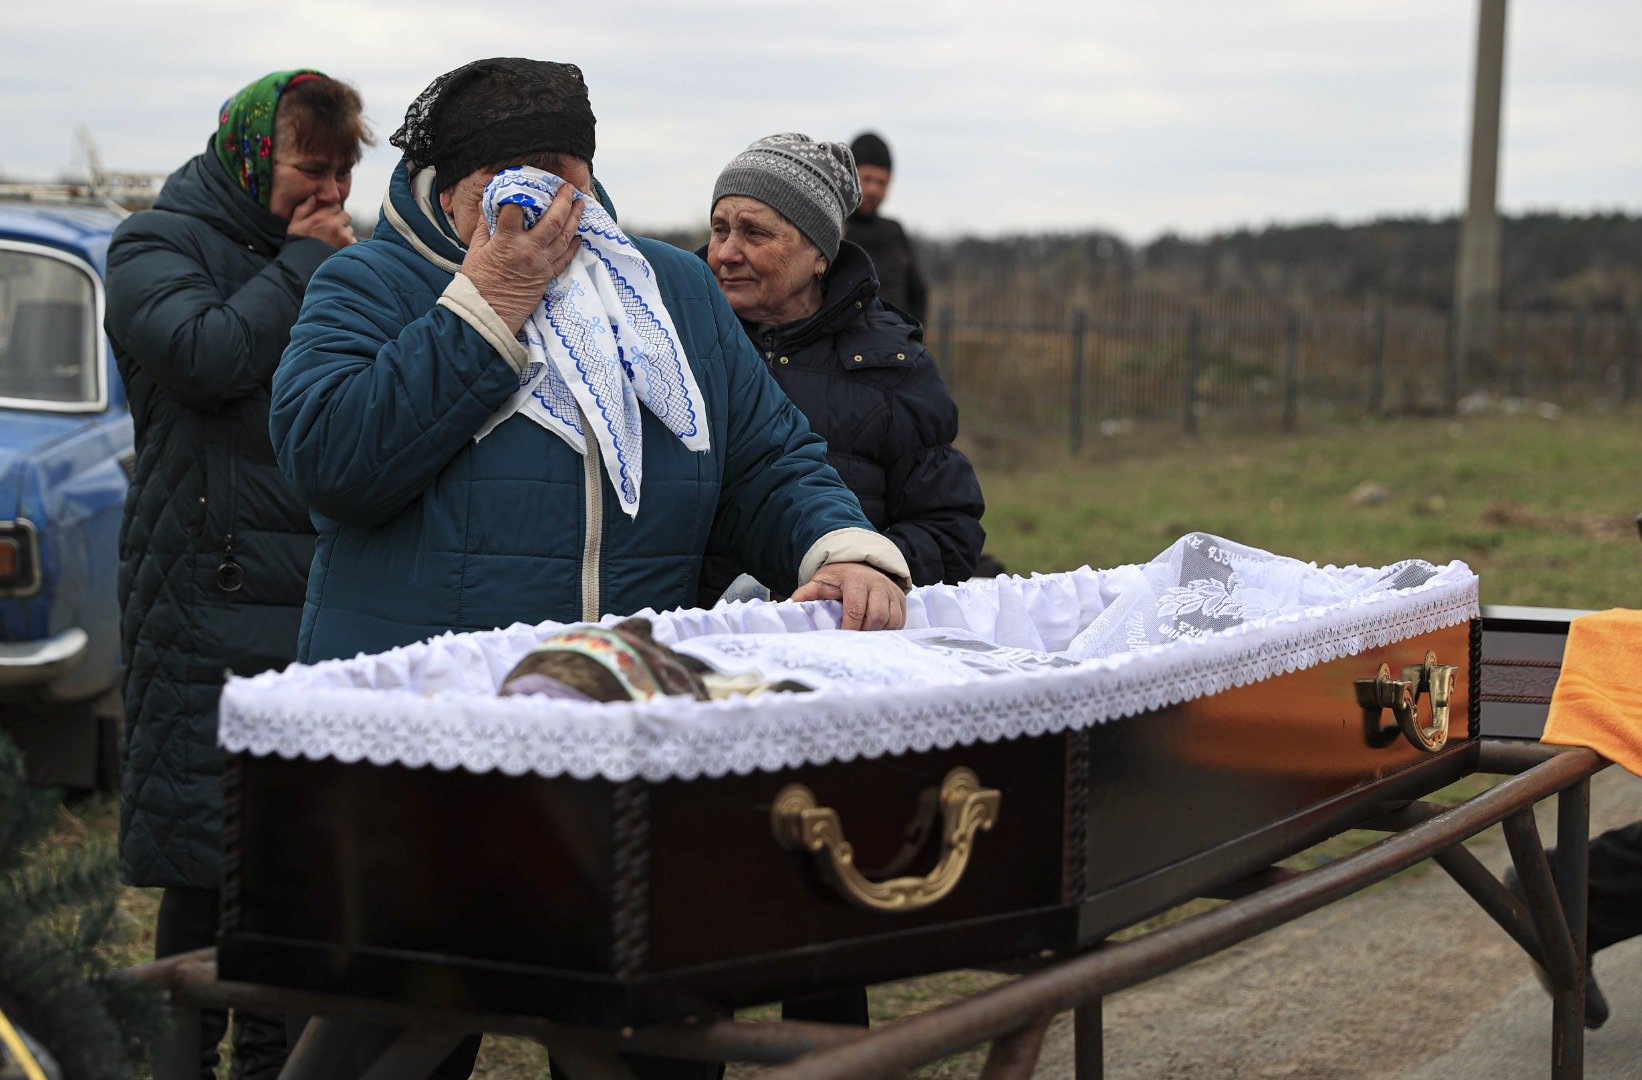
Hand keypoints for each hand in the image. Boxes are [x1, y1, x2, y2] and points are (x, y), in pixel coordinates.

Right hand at [286, 196, 355, 248]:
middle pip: (345, 216)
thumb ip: (304, 207)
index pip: (335, 206)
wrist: (303, 266)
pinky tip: (336, 249)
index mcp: (321, 216)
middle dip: (340, 222)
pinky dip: (347, 244)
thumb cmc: (298, 244)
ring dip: (344, 233)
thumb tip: (313, 196)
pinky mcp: (348, 246)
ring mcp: (343, 235)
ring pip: (349, 229)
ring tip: (332, 242)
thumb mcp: (295, 224)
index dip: (331, 212)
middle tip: (330, 231)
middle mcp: (334, 224)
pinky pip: (353, 240)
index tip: (326, 220)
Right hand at [462, 184, 583, 333]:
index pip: (516, 209)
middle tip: (568, 188)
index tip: (524, 184)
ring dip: (574, 219)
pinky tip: (578, 235)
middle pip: (552, 221)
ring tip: (580, 204)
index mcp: (506, 241)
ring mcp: (541, 264)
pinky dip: (573, 246)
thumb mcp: (475, 251)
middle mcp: (528, 251)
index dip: (520, 193)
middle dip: (562, 201)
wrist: (487, 315)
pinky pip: (565, 259)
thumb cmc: (477, 283)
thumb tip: (489, 207)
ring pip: (564, 238)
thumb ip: (485, 227)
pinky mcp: (547, 277)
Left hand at [791, 562, 906, 630]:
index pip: (856, 609)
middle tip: (853, 640)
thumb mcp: (822, 581)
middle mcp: (877, 583)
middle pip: (877, 617)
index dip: (850, 628)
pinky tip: (877, 632)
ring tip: (864, 636)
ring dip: (878, 632)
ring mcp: (892, 590)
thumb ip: (807, 593)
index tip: (842, 640)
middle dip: (865, 632)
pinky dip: (889, 630)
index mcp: (856, 580)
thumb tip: (790, 605)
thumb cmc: (839, 577)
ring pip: (891, 620)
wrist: (860, 563)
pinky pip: (900, 620)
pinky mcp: (901, 598)